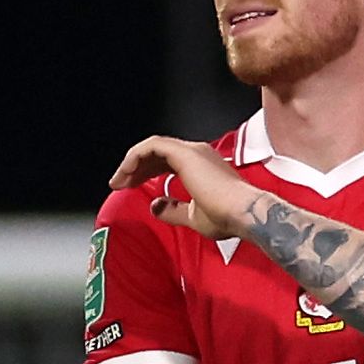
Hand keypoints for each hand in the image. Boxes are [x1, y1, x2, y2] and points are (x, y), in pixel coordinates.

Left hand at [113, 134, 258, 240]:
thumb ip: (174, 210)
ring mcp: (192, 151)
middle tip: (121, 183)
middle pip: (159, 152)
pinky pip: (151, 146)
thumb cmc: (228, 217)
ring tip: (119, 179)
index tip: (133, 187)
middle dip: (137, 167)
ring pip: (153, 147)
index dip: (148, 172)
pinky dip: (135, 157)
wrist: (244, 213)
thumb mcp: (194, 217)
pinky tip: (126, 172)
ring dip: (133, 162)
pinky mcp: (184, 153)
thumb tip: (156, 206)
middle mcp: (199, 154)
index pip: (169, 161)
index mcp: (204, 166)